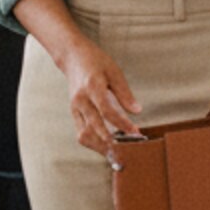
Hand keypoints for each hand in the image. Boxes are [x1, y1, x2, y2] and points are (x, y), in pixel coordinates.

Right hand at [59, 36, 140, 155]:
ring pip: (84, 134)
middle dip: (112, 140)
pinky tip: (107, 145)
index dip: (122, 123)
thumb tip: (137, 111)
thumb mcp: (114, 71)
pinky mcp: (73, 113)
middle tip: (128, 148)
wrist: (73, 57)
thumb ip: (124, 93)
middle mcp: (80, 99)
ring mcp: (75, 108)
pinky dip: (93, 142)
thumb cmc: (95, 62)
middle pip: (94, 126)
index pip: (107, 110)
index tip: (135, 131)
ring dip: (100, 146)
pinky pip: (81, 133)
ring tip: (117, 151)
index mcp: (92, 86)